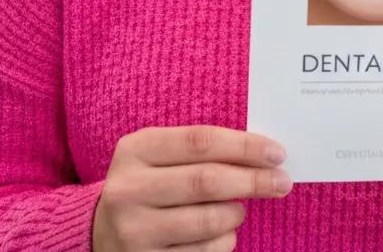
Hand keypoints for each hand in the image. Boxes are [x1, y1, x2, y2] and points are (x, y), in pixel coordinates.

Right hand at [92, 125, 292, 250]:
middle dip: (253, 180)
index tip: (276, 152)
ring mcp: (134, 231)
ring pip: (208, 221)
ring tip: (240, 208)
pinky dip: (225, 241)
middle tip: (282, 181)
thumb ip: (199, 148)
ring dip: (237, 213)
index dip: (243, 146)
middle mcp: (129, 190)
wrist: (101, 230)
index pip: (200, 141)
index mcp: (135, 150)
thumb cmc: (147, 182)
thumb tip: (261, 153)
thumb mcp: (158, 154)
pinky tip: (224, 232)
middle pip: (207, 181)